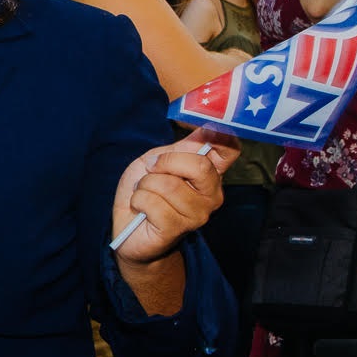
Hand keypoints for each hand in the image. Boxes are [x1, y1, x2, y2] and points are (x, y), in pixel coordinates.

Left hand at [110, 129, 234, 265]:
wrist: (126, 223)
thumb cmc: (144, 188)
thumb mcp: (158, 158)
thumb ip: (181, 146)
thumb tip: (206, 128)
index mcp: (210, 172)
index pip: (230, 149)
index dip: (219, 135)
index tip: (201, 130)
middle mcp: (211, 194)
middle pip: (200, 166)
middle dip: (166, 162)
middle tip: (152, 170)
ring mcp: (197, 214)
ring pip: (169, 185)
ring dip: (146, 185)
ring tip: (145, 192)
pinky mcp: (177, 229)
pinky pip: (153, 203)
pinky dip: (139, 200)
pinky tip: (141, 208)